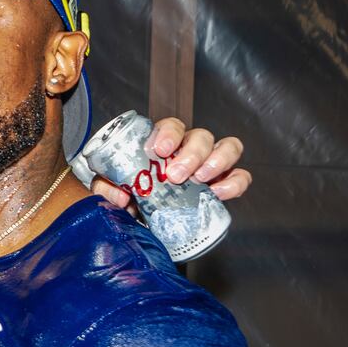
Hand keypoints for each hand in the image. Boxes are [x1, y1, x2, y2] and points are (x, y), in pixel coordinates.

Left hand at [89, 117, 250, 207]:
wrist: (144, 220)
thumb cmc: (131, 195)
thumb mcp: (113, 189)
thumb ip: (108, 188)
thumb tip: (122, 196)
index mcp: (163, 143)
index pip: (171, 125)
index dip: (168, 134)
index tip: (159, 150)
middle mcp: (189, 149)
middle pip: (201, 136)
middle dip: (191, 154)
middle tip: (175, 175)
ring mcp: (210, 164)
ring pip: (227, 147)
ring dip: (217, 161)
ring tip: (200, 179)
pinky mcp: (224, 182)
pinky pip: (240, 176)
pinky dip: (235, 182)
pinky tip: (219, 193)